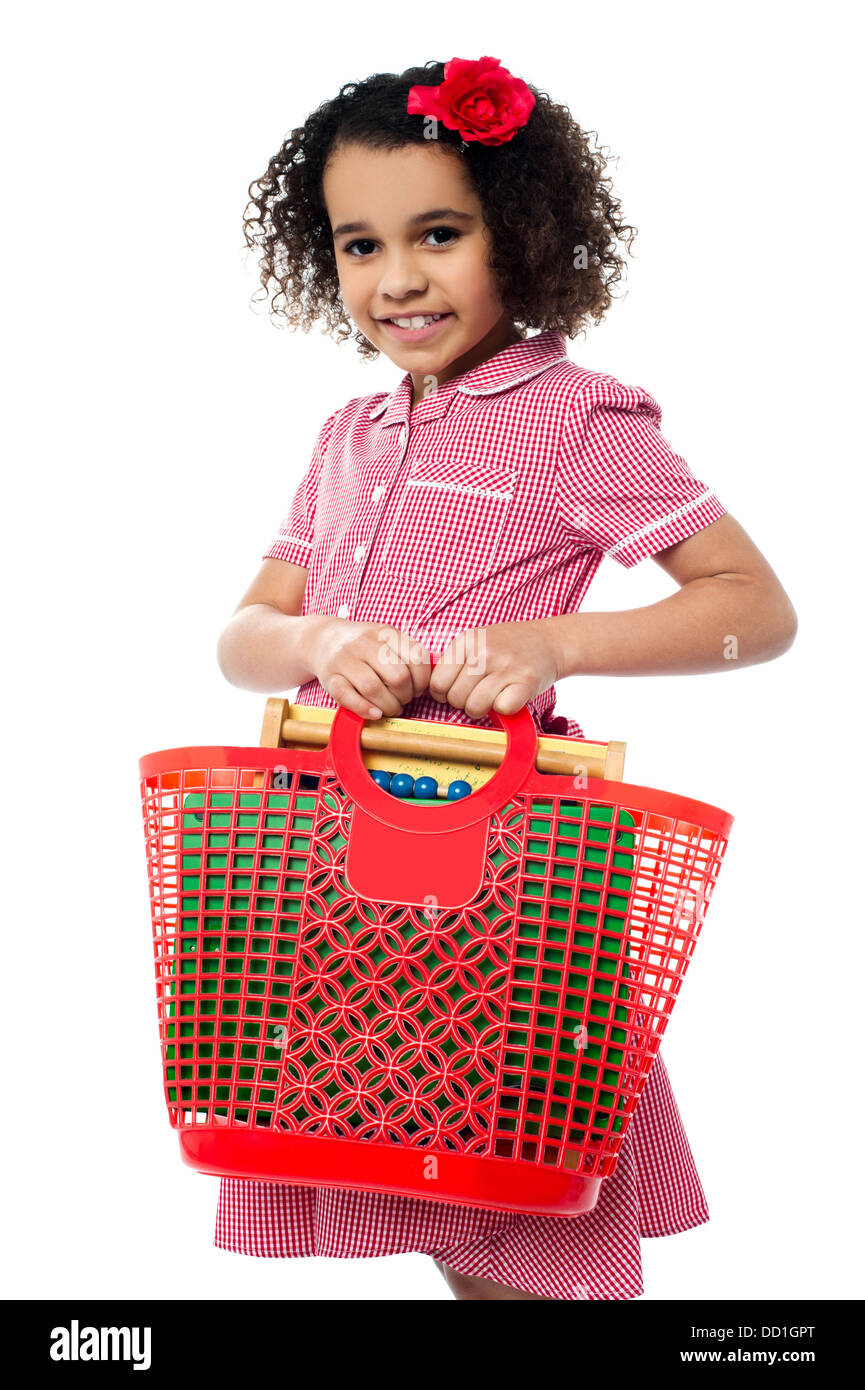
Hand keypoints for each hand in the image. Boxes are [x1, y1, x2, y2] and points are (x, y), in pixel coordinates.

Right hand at [298, 615, 432, 719]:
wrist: (323, 638)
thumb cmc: (364, 645)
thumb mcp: (387, 639)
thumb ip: (407, 655)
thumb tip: (427, 685)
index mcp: (386, 633)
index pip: (416, 659)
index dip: (422, 681)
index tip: (417, 689)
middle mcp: (365, 643)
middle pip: (397, 677)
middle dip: (405, 696)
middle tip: (402, 700)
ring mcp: (345, 659)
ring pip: (373, 688)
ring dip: (387, 706)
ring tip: (389, 708)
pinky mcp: (330, 677)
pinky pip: (347, 697)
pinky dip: (364, 709)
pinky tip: (374, 713)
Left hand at [428, 620, 559, 717]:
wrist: (550, 640)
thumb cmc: (509, 646)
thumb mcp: (477, 641)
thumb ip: (455, 661)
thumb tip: (430, 691)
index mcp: (467, 641)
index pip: (436, 683)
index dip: (444, 693)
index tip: (457, 690)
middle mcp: (484, 652)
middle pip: (455, 698)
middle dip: (464, 702)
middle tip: (480, 693)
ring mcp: (505, 666)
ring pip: (475, 707)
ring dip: (483, 708)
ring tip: (494, 695)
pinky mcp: (525, 682)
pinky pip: (501, 710)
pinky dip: (506, 708)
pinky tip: (511, 695)